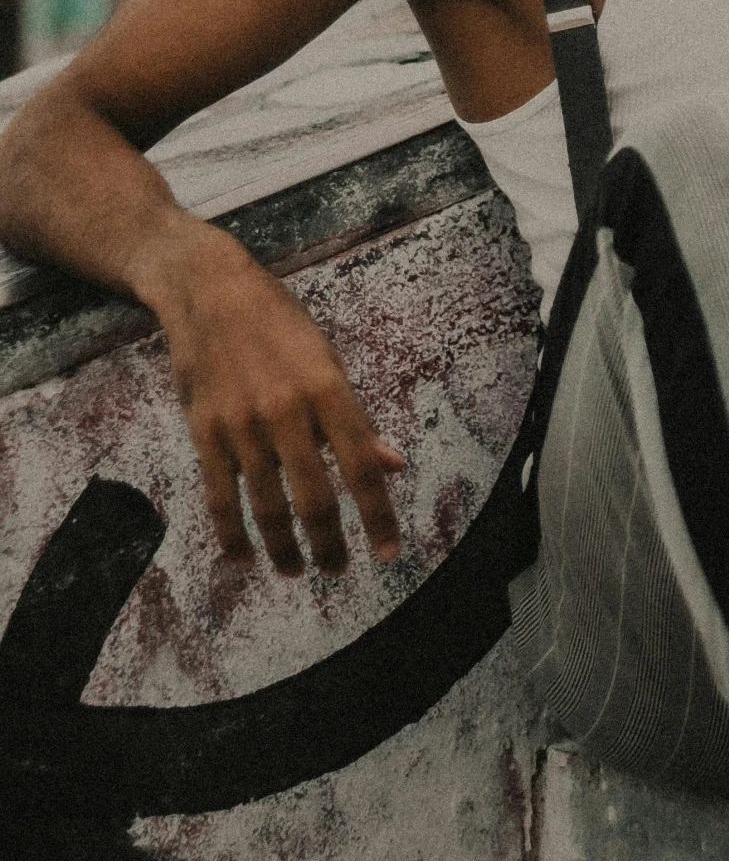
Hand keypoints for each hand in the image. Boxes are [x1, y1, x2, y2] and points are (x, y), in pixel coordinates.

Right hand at [143, 223, 404, 576]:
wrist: (208, 290)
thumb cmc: (279, 323)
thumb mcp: (329, 359)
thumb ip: (357, 419)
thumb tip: (393, 464)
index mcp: (327, 388)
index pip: (361, 465)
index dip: (378, 514)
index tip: (389, 552)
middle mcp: (285, 410)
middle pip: (313, 495)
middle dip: (329, 543)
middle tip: (338, 569)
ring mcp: (241, 424)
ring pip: (265, 505)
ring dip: (283, 547)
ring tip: (295, 571)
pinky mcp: (204, 431)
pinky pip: (220, 495)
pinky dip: (231, 534)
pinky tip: (243, 558)